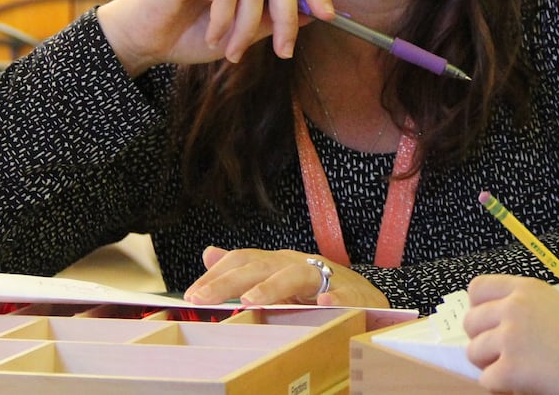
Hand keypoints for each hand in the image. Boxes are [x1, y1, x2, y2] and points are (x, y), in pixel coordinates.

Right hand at [95, 0, 331, 76]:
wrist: (140, 40)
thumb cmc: (187, 35)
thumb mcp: (240, 33)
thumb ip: (271, 20)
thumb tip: (312, 13)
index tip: (329, 16)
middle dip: (287, 19)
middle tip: (284, 53)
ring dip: (247, 31)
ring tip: (232, 54)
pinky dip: (223, 23)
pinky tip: (210, 38)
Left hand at [184, 246, 389, 308]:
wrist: (367, 297)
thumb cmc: (316, 290)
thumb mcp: (278, 277)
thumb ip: (245, 268)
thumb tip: (208, 252)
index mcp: (279, 262)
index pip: (244, 260)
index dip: (217, 274)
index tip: (191, 296)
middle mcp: (298, 264)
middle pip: (261, 266)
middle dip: (229, 281)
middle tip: (203, 299)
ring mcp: (326, 277)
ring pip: (297, 275)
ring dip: (274, 286)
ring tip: (251, 300)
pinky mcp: (353, 294)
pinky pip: (343, 294)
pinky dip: (333, 298)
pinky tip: (322, 304)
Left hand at [464, 275, 558, 394]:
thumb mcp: (555, 305)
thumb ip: (522, 305)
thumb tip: (484, 318)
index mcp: (526, 288)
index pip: (477, 288)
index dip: (479, 307)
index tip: (489, 322)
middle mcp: (514, 307)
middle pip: (470, 322)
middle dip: (483, 339)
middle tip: (504, 353)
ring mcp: (510, 338)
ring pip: (473, 352)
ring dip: (490, 364)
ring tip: (517, 368)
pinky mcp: (509, 369)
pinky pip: (486, 379)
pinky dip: (502, 386)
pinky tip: (524, 382)